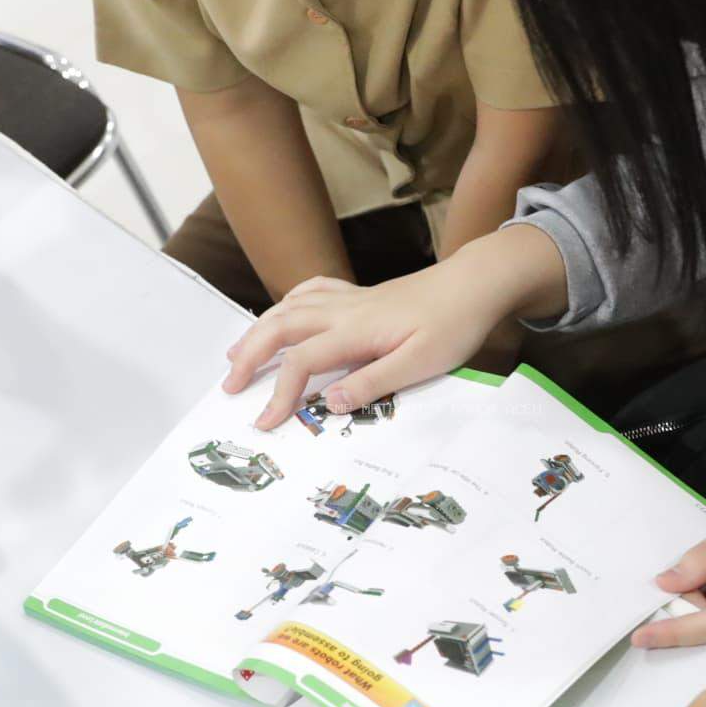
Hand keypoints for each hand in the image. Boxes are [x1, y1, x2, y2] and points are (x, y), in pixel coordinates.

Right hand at [219, 226, 566, 429]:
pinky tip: (281, 314)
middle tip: (230, 387)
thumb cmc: (454, 325)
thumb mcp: (421, 364)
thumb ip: (374, 383)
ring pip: (289, 307)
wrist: (476, 283)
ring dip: (258, 330)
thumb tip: (330, 403)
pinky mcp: (361, 294)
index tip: (264, 423)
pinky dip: (287, 303)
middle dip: (249, 355)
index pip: (301, 362)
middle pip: (280, 327)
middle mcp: (344, 310)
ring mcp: (351, 298)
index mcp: (356, 331)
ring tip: (237, 355)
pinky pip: (311, 291)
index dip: (278, 394)